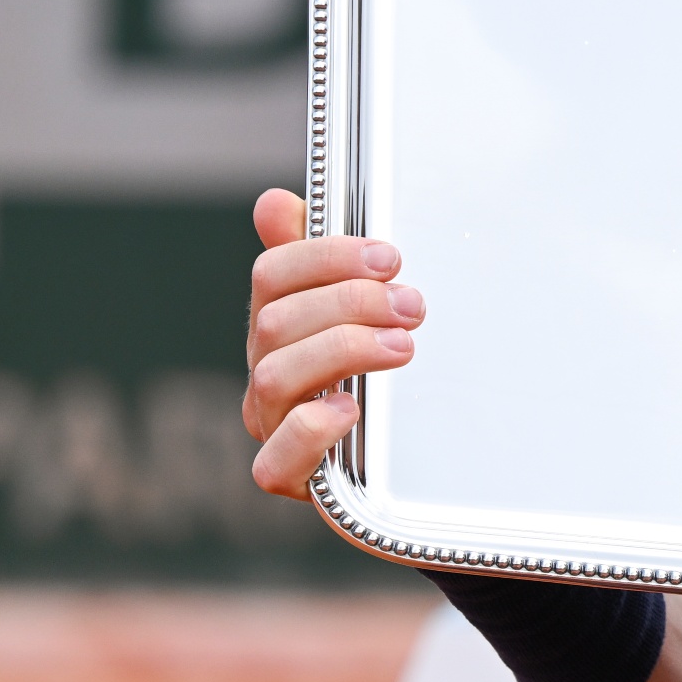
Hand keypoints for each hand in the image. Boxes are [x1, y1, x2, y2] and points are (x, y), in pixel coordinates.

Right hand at [242, 187, 425, 499]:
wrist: (412, 465)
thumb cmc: (386, 375)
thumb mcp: (367, 312)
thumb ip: (326, 261)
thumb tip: (273, 202)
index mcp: (280, 324)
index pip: (273, 275)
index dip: (328, 257)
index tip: (391, 258)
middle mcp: (268, 372)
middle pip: (275, 322)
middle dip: (349, 304)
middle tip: (413, 307)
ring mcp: (274, 426)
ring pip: (274, 378)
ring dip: (342, 352)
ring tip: (403, 347)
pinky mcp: (294, 480)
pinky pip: (273, 463)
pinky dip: (309, 431)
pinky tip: (351, 408)